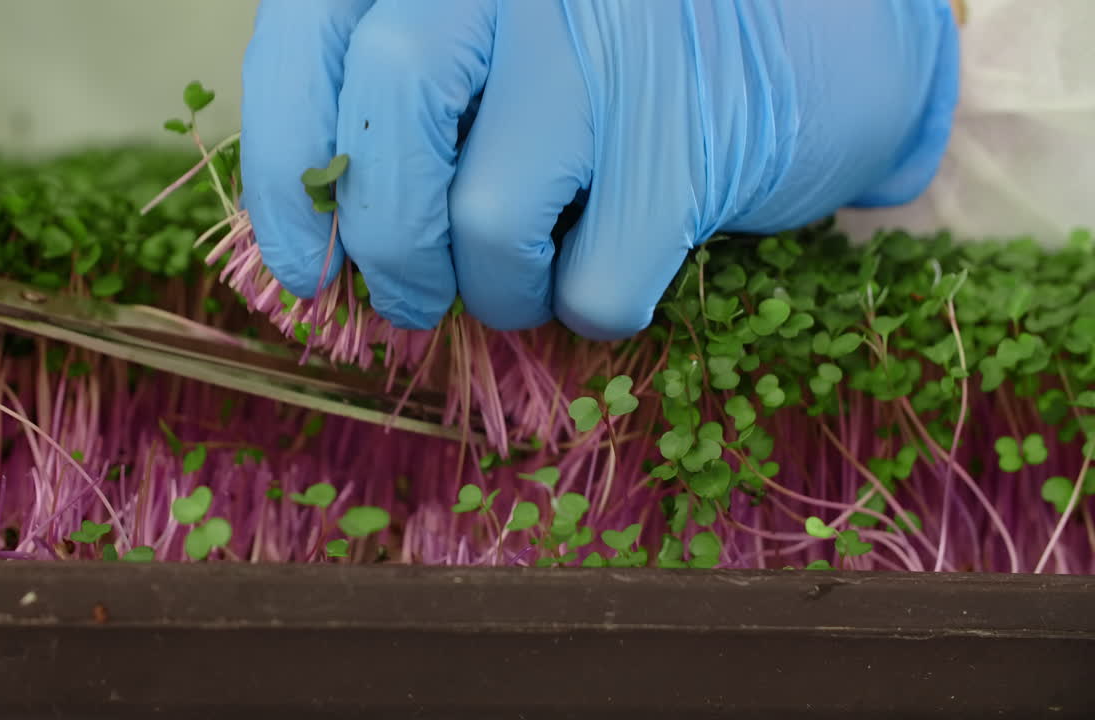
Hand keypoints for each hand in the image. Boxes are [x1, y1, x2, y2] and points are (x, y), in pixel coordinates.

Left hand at [241, 1, 958, 340]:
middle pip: (385, 131)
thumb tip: (312, 227)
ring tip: (529, 277)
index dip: (281, 170)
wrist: (818, 39)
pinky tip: (612, 265)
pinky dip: (588, 309)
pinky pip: (593, 287)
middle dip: (386, 247)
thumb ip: (398, 97)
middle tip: (410, 296)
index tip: (302, 263)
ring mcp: (612, 49)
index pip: (305, 47)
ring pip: (486, 222)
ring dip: (497, 291)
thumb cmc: (615, 52)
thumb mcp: (494, 34)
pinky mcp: (691, 142)